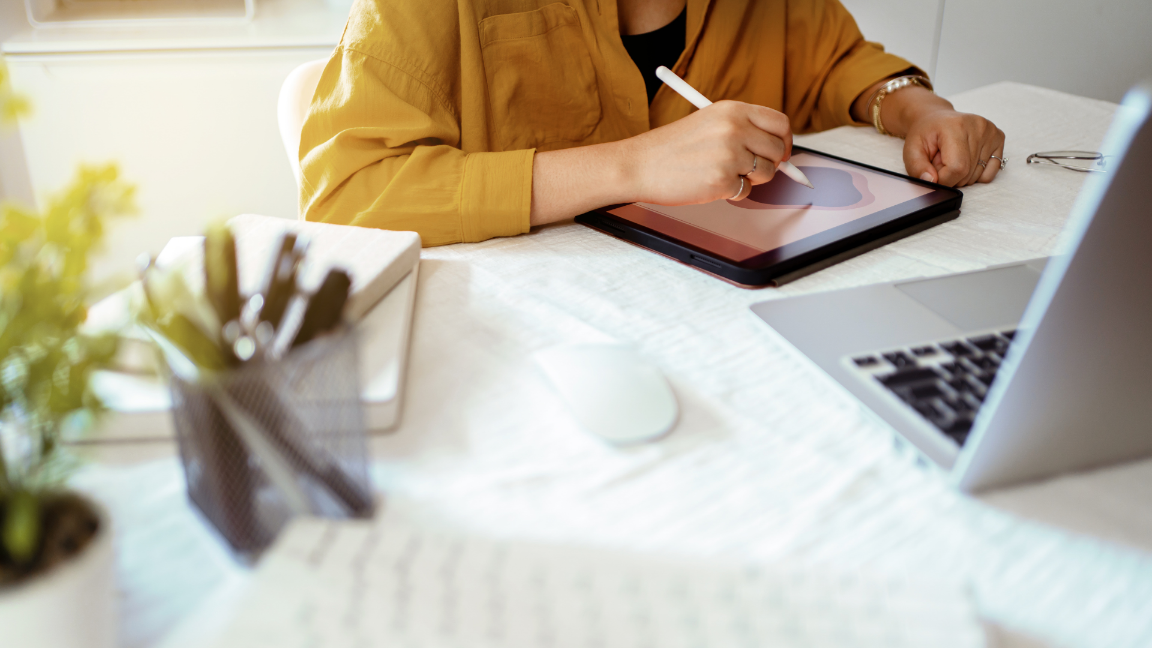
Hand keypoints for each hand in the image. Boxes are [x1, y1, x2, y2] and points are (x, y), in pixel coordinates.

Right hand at [620, 100, 792, 202]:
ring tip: (724, 174)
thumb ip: (742, 129)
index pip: (779, 123)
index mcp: (732, 110)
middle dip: (770, 164)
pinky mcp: (722, 180)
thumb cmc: (671, 147)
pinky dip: (733, 193)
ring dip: (751, 179)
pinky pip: (746, 192)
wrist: (639, 165)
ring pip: (766, 173)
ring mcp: (730, 155)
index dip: (785, 140)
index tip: (781, 152)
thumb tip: (778, 148)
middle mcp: (734, 129)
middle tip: (751, 169)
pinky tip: (711, 184)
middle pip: (778, 150)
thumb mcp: (708, 122)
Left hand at [903, 108, 1005, 186]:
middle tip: (941, 162)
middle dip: (950, 177)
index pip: (957, 168)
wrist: (935, 118)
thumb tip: (931, 181)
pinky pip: (990, 172)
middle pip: (968, 173)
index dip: (943, 180)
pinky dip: (976, 173)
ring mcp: (991, 131)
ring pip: (978, 175)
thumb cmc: (926, 134)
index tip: (934, 175)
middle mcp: (978, 126)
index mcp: (956, 126)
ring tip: (952, 158)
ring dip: (962, 175)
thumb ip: (917, 167)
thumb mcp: (912, 150)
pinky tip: (966, 159)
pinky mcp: (998, 137)